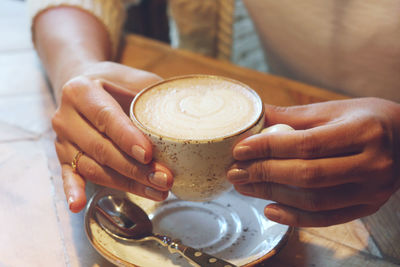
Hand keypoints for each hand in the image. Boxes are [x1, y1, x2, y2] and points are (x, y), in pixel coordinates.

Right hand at [52, 61, 173, 212]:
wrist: (85, 85)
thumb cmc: (116, 84)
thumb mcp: (135, 80)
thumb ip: (154, 94)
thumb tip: (189, 112)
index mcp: (81, 91)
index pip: (105, 117)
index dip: (127, 137)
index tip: (148, 154)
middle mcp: (66, 116)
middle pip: (101, 148)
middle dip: (135, 168)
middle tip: (165, 179)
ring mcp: (63, 140)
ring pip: (93, 168)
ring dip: (125, 184)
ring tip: (157, 192)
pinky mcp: (63, 158)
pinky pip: (69, 176)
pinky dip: (74, 191)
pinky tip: (78, 205)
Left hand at [227, 97, 399, 226]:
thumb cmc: (366, 119)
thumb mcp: (333, 110)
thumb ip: (293, 116)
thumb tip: (254, 115)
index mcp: (364, 131)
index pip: (307, 144)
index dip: (269, 147)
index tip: (240, 149)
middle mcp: (373, 164)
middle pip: (308, 175)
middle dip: (264, 173)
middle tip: (235, 171)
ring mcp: (373, 190)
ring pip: (314, 200)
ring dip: (272, 195)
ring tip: (245, 187)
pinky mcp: (367, 207)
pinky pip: (326, 218)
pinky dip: (295, 217)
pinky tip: (270, 209)